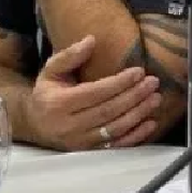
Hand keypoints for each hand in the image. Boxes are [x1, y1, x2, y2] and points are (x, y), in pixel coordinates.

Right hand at [23, 35, 161, 150]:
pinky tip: (151, 124)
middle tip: (153, 83)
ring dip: (138, 114)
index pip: (95, 92)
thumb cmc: (48, 93)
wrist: (35, 124)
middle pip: (108, 111)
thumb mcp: (51, 71)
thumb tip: (91, 40)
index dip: (119, 82)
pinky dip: (135, 137)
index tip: (139, 71)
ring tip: (155, 99)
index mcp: (58, 103)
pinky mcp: (89, 152)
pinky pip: (116, 147)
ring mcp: (80, 142)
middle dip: (134, 96)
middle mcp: (68, 125)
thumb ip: (69, 55)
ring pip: (114, 129)